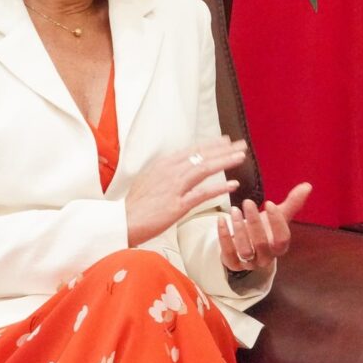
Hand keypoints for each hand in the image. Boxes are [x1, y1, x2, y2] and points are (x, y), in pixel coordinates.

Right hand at [126, 137, 247, 245]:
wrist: (122, 221)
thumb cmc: (136, 205)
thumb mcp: (150, 180)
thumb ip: (166, 173)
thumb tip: (180, 168)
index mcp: (163, 165)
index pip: (192, 150)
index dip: (211, 144)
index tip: (225, 140)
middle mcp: (170, 172)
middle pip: (201, 155)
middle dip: (223, 149)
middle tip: (241, 144)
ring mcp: (174, 187)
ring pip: (204, 169)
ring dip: (224, 161)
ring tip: (241, 157)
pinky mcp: (178, 204)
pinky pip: (203, 193)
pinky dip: (219, 188)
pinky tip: (233, 185)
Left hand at [219, 182, 311, 273]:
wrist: (248, 246)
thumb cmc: (265, 229)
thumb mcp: (278, 216)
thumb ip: (292, 202)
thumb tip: (307, 186)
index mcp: (279, 247)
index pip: (283, 238)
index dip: (277, 222)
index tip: (269, 203)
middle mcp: (266, 258)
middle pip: (262, 243)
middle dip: (254, 222)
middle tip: (247, 202)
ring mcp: (249, 263)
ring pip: (245, 250)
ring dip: (239, 229)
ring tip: (234, 210)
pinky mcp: (233, 264)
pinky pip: (227, 253)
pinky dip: (224, 236)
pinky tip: (221, 220)